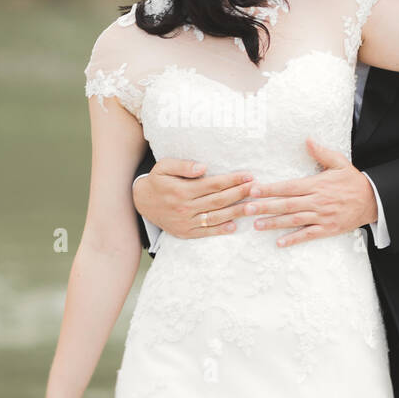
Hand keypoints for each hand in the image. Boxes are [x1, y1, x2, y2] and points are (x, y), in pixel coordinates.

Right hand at [133, 158, 254, 239]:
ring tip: (253, 207)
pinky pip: (206, 232)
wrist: (141, 202)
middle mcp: (185, 207)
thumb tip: (203, 167)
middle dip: (239, 194)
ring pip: (215, 217)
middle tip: (257, 189)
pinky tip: (235, 225)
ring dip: (236, 212)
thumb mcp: (164, 167)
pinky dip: (220, 230)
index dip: (232, 180)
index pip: (213, 184)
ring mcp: (186, 222)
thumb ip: (183, 165)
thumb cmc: (157, 181)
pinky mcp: (185, 232)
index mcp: (182, 190)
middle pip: (218, 201)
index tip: (248, 176)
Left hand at [244, 139, 377, 246]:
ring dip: (274, 223)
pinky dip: (294, 239)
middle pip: (287, 204)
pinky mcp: (328, 228)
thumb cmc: (353, 181)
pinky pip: (308, 235)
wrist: (374, 200)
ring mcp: (322, 216)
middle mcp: (317, 201)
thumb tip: (307, 140)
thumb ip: (321, 153)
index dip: (270, 189)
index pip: (289, 186)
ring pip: (294, 220)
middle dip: (265, 206)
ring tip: (257, 225)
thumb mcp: (339, 163)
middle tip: (246, 209)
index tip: (253, 190)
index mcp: (317, 184)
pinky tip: (280, 242)